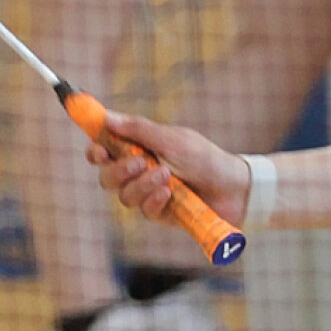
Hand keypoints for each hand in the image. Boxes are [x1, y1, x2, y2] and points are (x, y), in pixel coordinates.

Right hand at [87, 112, 249, 228]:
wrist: (234, 187)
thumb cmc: (205, 158)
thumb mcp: (172, 139)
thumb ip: (139, 130)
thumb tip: (107, 118)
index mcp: (138, 149)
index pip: (104, 151)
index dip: (95, 151)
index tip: (99, 151)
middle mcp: (139, 173)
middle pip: (106, 177)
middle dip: (118, 171)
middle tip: (140, 162)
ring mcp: (148, 195)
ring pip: (124, 196)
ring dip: (142, 185)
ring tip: (166, 175)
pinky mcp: (160, 213)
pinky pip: (144, 210)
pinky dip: (154, 200)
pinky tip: (169, 193)